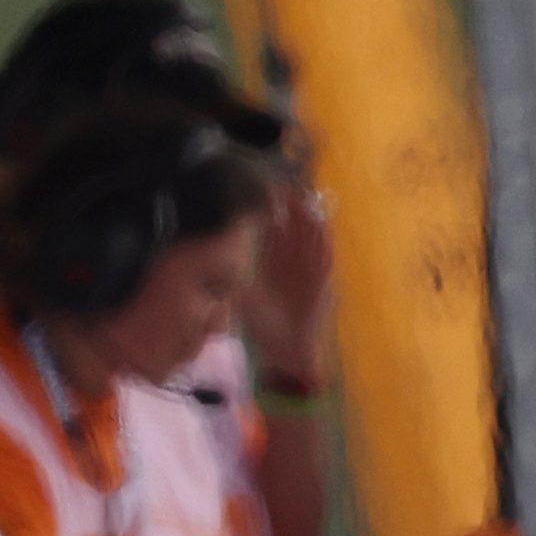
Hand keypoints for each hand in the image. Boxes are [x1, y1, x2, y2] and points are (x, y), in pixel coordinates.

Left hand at [249, 168, 336, 379]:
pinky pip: (326, 256)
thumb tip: (209, 260)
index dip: (268, 206)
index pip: (272, 226)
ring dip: (311, 216)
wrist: (287, 353)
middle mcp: (293, 261)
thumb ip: (228, 278)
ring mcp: (310, 270)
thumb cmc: (263, 327)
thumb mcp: (239, 296)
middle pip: (295, 224)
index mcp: (273, 261)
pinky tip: (321, 223)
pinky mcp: (324, 283)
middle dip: (292, 203)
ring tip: (305, 195)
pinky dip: (324, 240)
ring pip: (313, 236)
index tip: (262, 187)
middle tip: (286, 182)